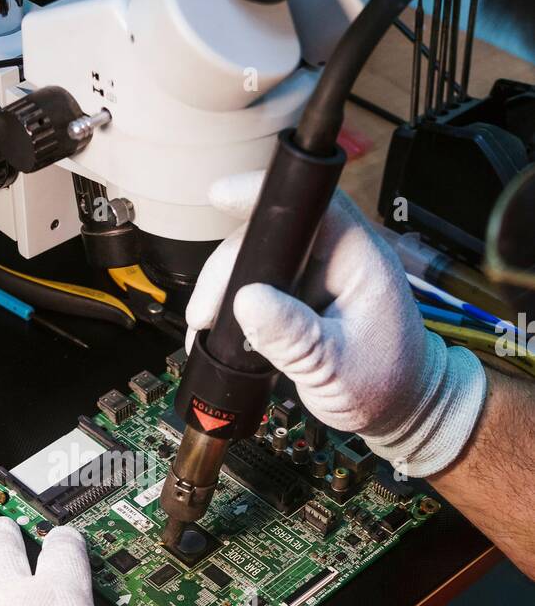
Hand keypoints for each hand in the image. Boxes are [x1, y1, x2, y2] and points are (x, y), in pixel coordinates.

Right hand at [187, 174, 485, 477]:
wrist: (401, 409)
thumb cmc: (385, 386)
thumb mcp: (336, 368)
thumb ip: (294, 338)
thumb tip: (247, 301)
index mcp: (358, 260)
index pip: (313, 206)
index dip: (267, 196)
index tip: (222, 196)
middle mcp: (336, 258)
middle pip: (272, 235)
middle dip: (229, 266)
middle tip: (204, 314)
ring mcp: (318, 276)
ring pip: (259, 261)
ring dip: (226, 289)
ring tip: (206, 329)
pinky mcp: (303, 296)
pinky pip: (261, 286)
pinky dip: (236, 307)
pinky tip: (218, 335)